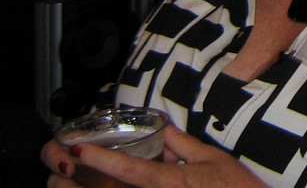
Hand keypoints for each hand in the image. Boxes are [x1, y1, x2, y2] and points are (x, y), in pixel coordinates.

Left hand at [41, 125, 268, 187]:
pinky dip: (125, 187)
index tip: (78, 150)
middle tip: (67, 167)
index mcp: (169, 182)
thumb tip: (162, 127)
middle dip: (86, 181)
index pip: (128, 169)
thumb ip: (181, 143)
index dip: (100, 159)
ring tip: (78, 177)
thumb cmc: (235, 187)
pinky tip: (109, 185)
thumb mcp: (210, 158)